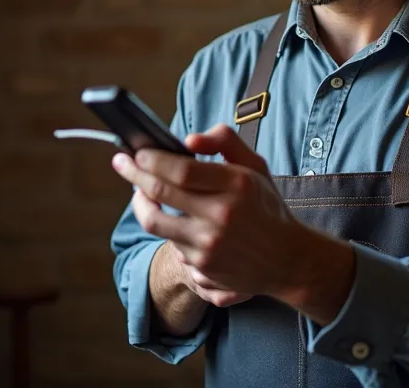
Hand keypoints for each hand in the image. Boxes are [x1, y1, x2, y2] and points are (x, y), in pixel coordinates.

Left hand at [113, 124, 314, 301]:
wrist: (286, 260)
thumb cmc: (266, 207)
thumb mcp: (255, 166)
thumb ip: (225, 141)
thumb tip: (188, 140)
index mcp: (237, 185)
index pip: (181, 170)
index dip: (152, 159)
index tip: (138, 151)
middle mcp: (222, 216)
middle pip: (160, 193)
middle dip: (133, 174)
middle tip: (121, 162)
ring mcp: (210, 245)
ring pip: (154, 222)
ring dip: (139, 203)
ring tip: (138, 192)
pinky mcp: (202, 268)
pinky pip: (169, 242)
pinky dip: (165, 227)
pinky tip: (169, 218)